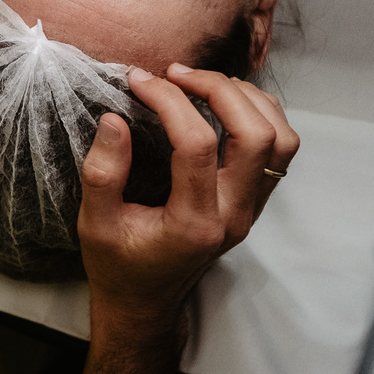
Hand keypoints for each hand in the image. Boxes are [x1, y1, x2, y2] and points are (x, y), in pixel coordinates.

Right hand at [77, 63, 299, 335]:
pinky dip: (258, 113)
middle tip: (176, 73)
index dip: (168, 101)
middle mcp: (233, 215)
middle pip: (256, 135)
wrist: (145, 301)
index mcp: (193, 223)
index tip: (136, 81)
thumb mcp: (93, 223)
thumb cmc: (116, 264)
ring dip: (246, 99)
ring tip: (201, 82)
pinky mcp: (254, 202)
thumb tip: (114, 118)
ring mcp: (250, 210)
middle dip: (218, 90)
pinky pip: (279, 150)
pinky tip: (221, 102)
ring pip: (280, 139)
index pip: (196, 144)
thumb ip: (102, 173)